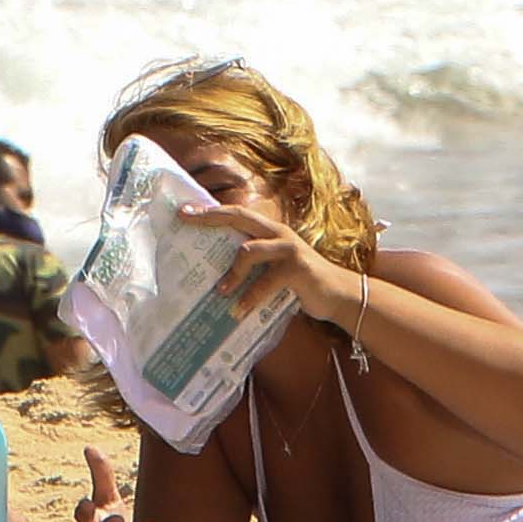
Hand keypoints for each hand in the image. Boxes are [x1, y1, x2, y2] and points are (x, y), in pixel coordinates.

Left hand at [171, 202, 344, 323]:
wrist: (337, 294)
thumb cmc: (300, 282)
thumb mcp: (274, 268)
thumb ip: (253, 264)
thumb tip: (215, 275)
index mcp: (270, 230)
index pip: (236, 214)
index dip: (210, 210)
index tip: (184, 210)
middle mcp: (278, 233)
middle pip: (239, 217)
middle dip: (210, 217)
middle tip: (186, 220)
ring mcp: (288, 249)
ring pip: (248, 251)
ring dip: (231, 273)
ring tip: (219, 291)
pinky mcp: (297, 269)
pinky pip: (265, 283)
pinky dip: (249, 298)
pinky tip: (238, 311)